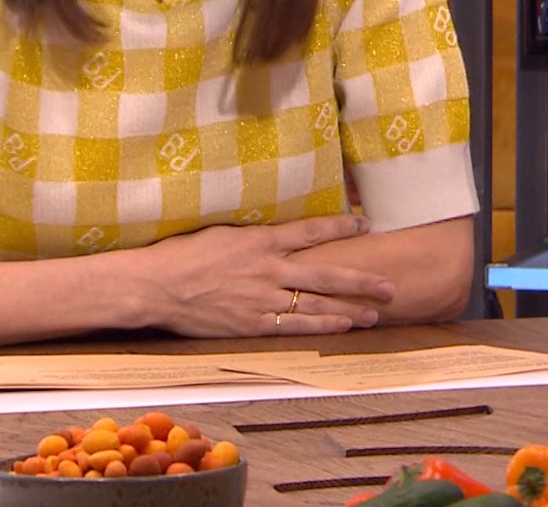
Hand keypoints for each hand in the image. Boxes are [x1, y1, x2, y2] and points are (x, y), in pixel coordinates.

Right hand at [129, 214, 394, 337]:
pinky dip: (321, 327)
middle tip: (390, 285)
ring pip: (317, 304)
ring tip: (377, 311)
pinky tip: (343, 326)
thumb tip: (280, 232)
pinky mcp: (252, 323)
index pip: (311, 231)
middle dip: (361, 280)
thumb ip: (256, 235)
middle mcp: (268, 269)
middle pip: (326, 274)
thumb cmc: (184, 254)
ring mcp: (262, 299)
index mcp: (261, 241)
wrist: (157, 286)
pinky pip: (294, 326)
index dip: (341, 225)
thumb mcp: (224, 232)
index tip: (365, 221)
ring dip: (350, 309)